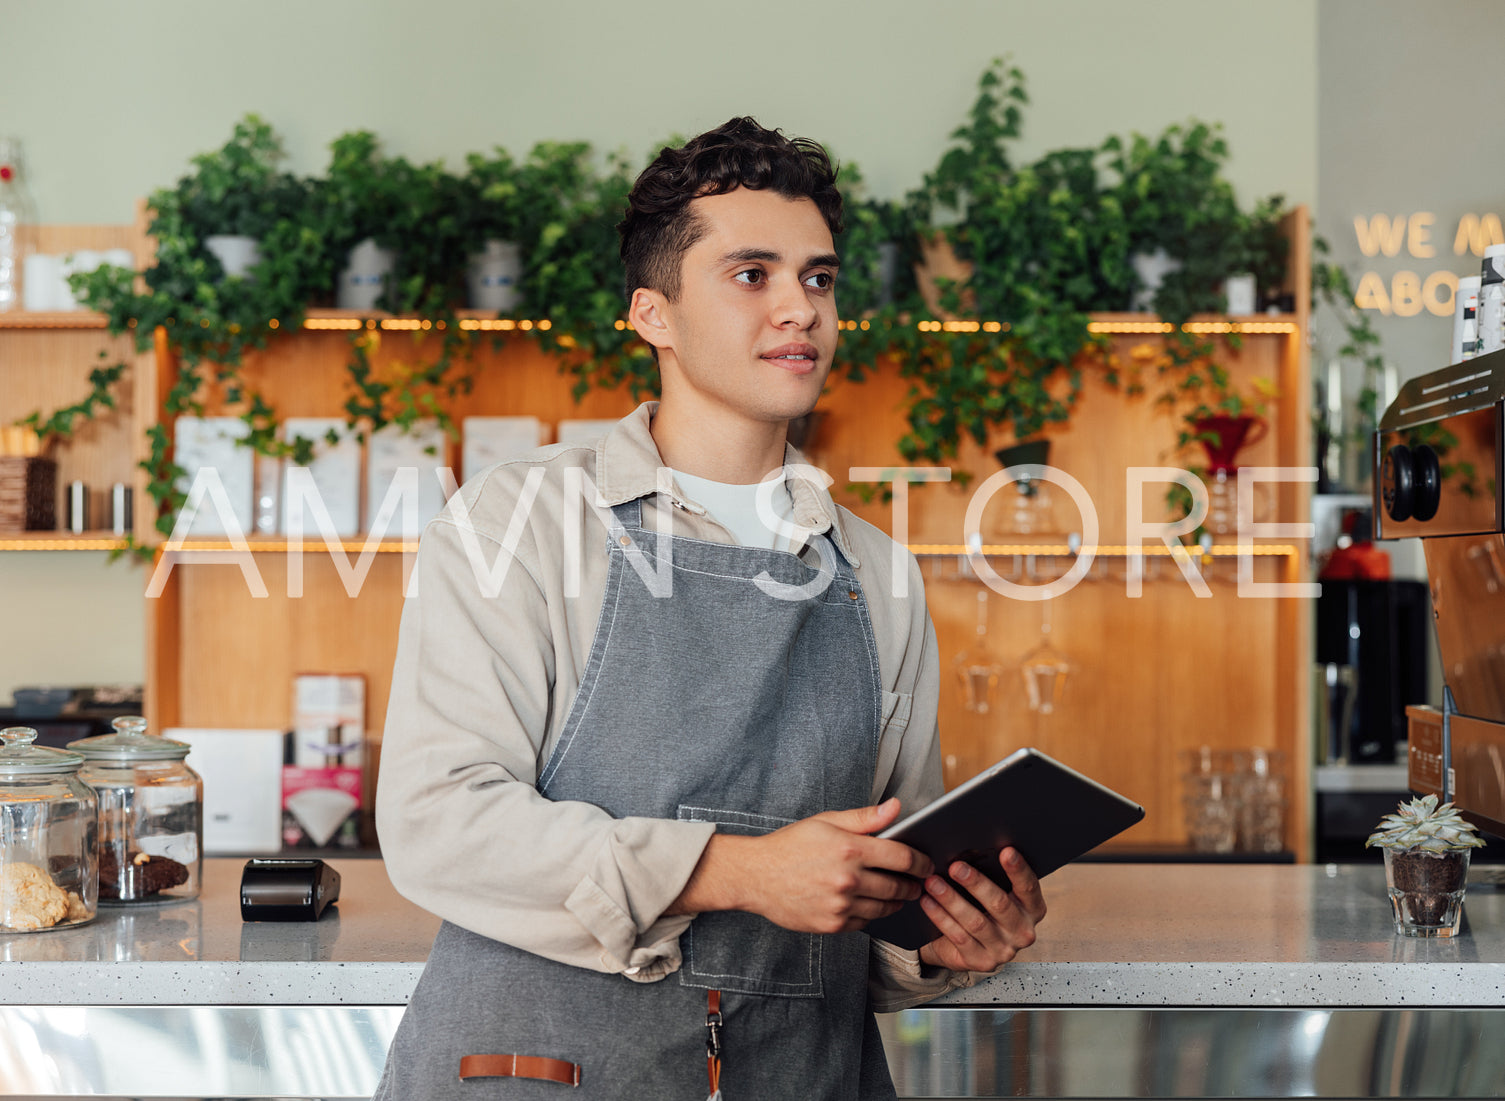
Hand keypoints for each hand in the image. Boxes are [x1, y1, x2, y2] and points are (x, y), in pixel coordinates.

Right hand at [671, 798, 933, 933]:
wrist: (756, 876)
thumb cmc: (790, 845)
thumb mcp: (826, 821)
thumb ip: (865, 818)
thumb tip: (896, 806)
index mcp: (850, 849)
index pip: (902, 858)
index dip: (920, 862)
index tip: (926, 864)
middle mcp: (848, 880)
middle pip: (897, 887)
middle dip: (913, 885)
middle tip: (918, 883)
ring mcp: (840, 906)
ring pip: (884, 908)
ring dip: (897, 902)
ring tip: (899, 895)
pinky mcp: (831, 925)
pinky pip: (864, 923)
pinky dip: (871, 915)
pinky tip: (870, 904)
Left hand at [916, 847, 1045, 971]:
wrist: (964, 946)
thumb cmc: (981, 909)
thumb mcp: (993, 892)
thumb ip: (992, 875)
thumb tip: (971, 849)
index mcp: (1032, 909)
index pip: (1029, 887)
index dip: (1018, 870)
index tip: (1006, 851)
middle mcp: (1022, 932)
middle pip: (1000, 904)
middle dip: (976, 883)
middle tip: (956, 867)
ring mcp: (1003, 950)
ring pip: (975, 921)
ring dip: (951, 899)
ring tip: (933, 882)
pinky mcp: (981, 961)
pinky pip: (959, 936)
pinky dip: (941, 917)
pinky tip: (928, 902)